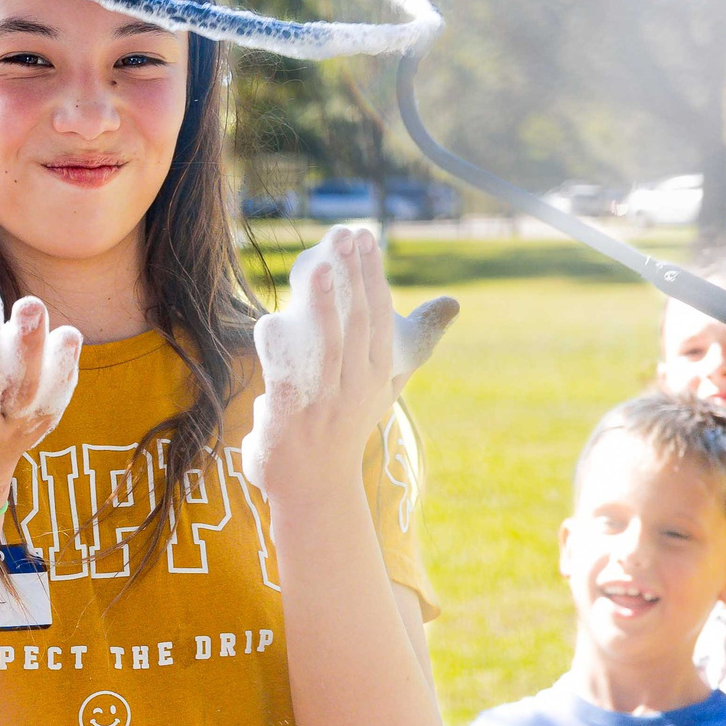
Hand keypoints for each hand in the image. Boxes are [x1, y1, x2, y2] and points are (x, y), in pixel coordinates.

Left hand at [242, 226, 406, 500]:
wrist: (316, 488)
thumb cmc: (348, 426)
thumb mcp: (387, 385)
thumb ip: (417, 341)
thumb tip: (454, 302)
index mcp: (377, 374)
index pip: (379, 317)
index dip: (372, 276)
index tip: (366, 238)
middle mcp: (355, 387)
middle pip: (359, 325)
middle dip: (354, 279)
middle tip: (347, 237)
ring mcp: (324, 404)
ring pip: (329, 349)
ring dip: (327, 307)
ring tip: (323, 266)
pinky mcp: (289, 420)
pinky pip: (285, 382)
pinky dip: (278, 354)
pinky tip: (271, 321)